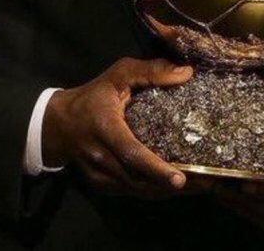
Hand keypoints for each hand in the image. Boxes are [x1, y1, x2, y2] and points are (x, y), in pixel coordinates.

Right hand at [41, 57, 195, 198]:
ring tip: (199, 186)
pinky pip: (132, 192)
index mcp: (106, 129)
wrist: (58, 125)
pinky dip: (153, 191)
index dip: (156, 168)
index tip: (180, 179)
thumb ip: (150, 71)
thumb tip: (187, 73)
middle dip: (171, 185)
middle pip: (139, 180)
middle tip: (205, 183)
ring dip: (166, 191)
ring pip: (138, 191)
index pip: (131, 153)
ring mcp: (100, 176)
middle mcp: (101, 158)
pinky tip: (173, 184)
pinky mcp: (102, 186)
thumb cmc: (94, 96)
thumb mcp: (118, 75)